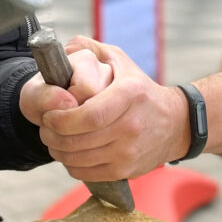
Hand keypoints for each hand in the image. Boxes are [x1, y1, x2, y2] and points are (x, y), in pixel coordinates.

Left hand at [36, 37, 191, 181]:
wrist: (175, 123)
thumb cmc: (140, 90)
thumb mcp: (121, 60)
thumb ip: (90, 48)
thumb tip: (64, 49)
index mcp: (130, 94)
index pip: (89, 116)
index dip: (62, 119)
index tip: (49, 115)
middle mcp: (132, 125)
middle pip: (80, 140)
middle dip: (53, 136)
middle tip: (45, 128)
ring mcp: (130, 151)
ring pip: (79, 159)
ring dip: (58, 151)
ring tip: (54, 139)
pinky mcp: (127, 170)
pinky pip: (87, 173)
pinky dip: (71, 165)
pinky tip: (70, 152)